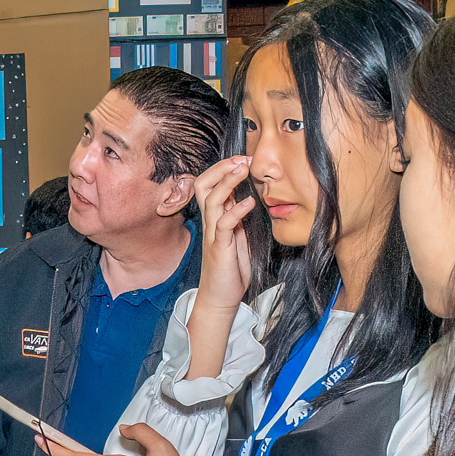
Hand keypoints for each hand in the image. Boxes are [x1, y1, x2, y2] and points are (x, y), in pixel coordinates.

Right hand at [192, 157, 255, 313]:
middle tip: (241, 158)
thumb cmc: (229, 268)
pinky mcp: (220, 247)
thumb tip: (243, 197)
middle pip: (204, 185)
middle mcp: (210, 222)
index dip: (223, 168)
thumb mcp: (236, 236)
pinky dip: (237, 210)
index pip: (209, 184)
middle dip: (221, 168)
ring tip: (244, 169)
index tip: (242, 159)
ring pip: (213, 199)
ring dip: (228, 181)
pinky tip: (250, 202)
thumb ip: (236, 217)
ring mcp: (213, 234)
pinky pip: (224, 224)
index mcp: (214, 218)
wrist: (221, 297)